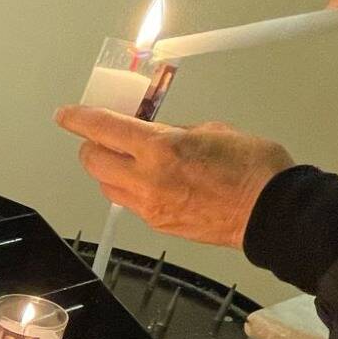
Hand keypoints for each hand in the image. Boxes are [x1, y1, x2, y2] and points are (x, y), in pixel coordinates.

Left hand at [53, 107, 293, 249]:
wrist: (271, 213)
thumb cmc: (253, 170)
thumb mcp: (212, 130)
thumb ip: (174, 132)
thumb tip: (157, 133)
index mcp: (160, 149)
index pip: (102, 129)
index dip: (78, 119)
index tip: (66, 114)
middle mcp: (148, 180)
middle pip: (93, 161)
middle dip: (92, 145)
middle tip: (101, 136)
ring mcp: (150, 206)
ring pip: (106, 186)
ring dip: (108, 169)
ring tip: (127, 158)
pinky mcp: (158, 224)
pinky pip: (129, 203)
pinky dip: (129, 189)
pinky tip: (149, 180)